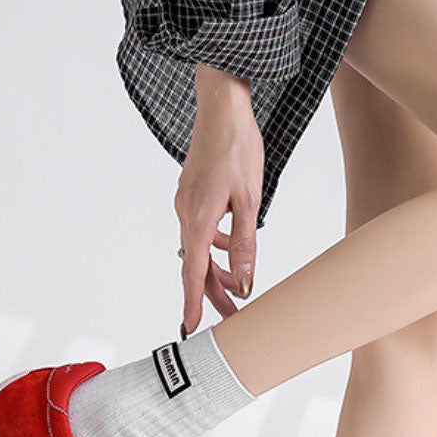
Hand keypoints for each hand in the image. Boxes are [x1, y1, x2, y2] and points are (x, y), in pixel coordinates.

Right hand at [174, 64, 262, 335]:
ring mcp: (187, 205)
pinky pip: (202, 232)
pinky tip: (233, 247)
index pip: (193, 272)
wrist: (222, 108)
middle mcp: (186, 214)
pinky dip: (216, 247)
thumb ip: (245, 244)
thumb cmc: (238, 148)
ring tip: (241, 286)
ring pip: (201, 250)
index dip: (193, 302)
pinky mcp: (192, 196)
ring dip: (219, 270)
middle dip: (215, 293)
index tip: (190, 328)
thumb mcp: (250, 201)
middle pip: (198, 266)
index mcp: (198, 219)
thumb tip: (245, 280)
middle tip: (234, 317)